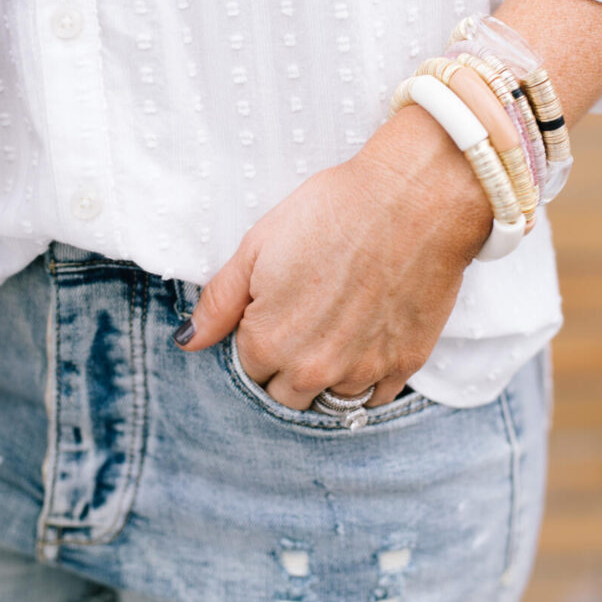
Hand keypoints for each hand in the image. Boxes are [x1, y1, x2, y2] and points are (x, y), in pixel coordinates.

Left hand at [173, 105, 493, 409]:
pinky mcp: (405, 365)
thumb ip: (219, 302)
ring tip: (338, 329)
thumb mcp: (257, 246)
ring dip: (327, 378)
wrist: (413, 200)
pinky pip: (375, 398)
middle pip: (285, 396)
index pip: (248, 369)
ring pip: (330, 401)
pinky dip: (367, 379)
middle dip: (286, 369)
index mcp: (268, 343)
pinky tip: (368, 340)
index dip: (258, 338)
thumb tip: (187, 341)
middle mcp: (312, 370)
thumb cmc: (332, 212)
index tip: (275, 309)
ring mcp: (361, 372)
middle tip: (305, 321)